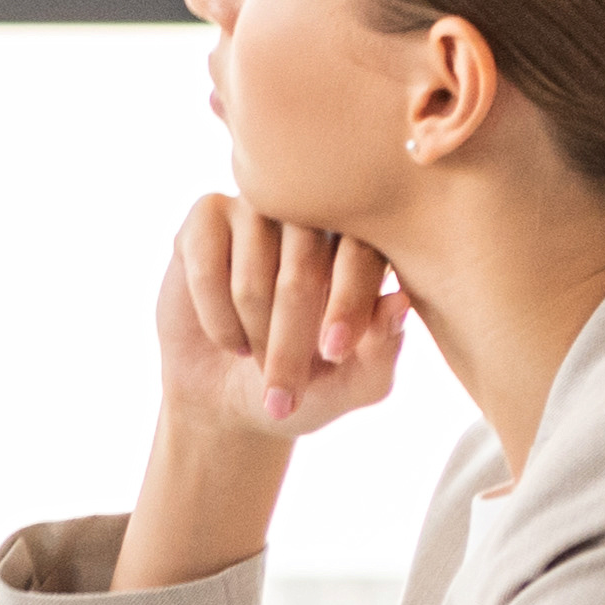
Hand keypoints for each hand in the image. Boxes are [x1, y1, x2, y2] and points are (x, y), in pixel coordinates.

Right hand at [155, 194, 408, 445]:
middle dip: (291, 337)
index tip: (332, 354)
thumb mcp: (354, 385)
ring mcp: (258, 208)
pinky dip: (215, 317)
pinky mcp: (207, 216)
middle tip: (283, 389)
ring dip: (253, 329)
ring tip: (255, 357)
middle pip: (304, 264)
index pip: (363, 254)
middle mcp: (313, 216)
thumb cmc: (307, 385)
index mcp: (363, 246)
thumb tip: (398, 302)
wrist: (231, 396)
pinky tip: (227, 337)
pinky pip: (207, 265)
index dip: (348, 303)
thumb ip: (383, 350)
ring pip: (253, 269)